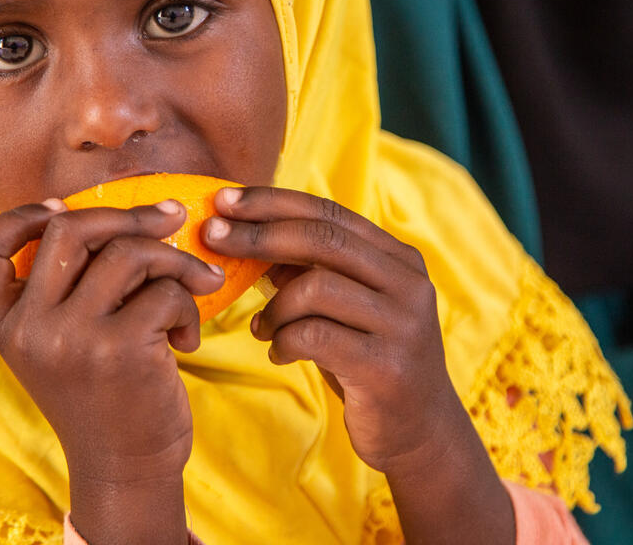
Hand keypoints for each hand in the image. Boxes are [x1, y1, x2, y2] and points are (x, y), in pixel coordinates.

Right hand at [0, 199, 223, 541]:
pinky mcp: (119, 349)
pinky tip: (186, 337)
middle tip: (170, 217)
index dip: (18, 214)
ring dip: (175, 261)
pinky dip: (189, 305)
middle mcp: (28, 328)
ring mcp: (71, 338)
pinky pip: (165, 291)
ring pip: (128, 253)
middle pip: (68, 228)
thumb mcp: (60, 343)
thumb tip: (110, 210)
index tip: (64, 209)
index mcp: (5, 324)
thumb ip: (64, 288)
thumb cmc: (104, 394)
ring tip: (197, 285)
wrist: (125, 468)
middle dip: (129, 215)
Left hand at [202, 186, 469, 474]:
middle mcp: (408, 283)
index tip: (224, 200)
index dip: (273, 202)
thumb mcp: (346, 308)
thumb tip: (250, 234)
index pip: (330, 213)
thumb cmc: (370, 361)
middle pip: (322, 240)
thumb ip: (312, 271)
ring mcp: (402, 324)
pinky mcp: (386, 366)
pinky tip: (279, 353)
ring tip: (261, 327)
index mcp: (399, 258)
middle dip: (259, 234)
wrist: (419, 431)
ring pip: (316, 287)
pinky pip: (315, 336)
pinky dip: (284, 340)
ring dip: (274, 306)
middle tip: (213, 236)